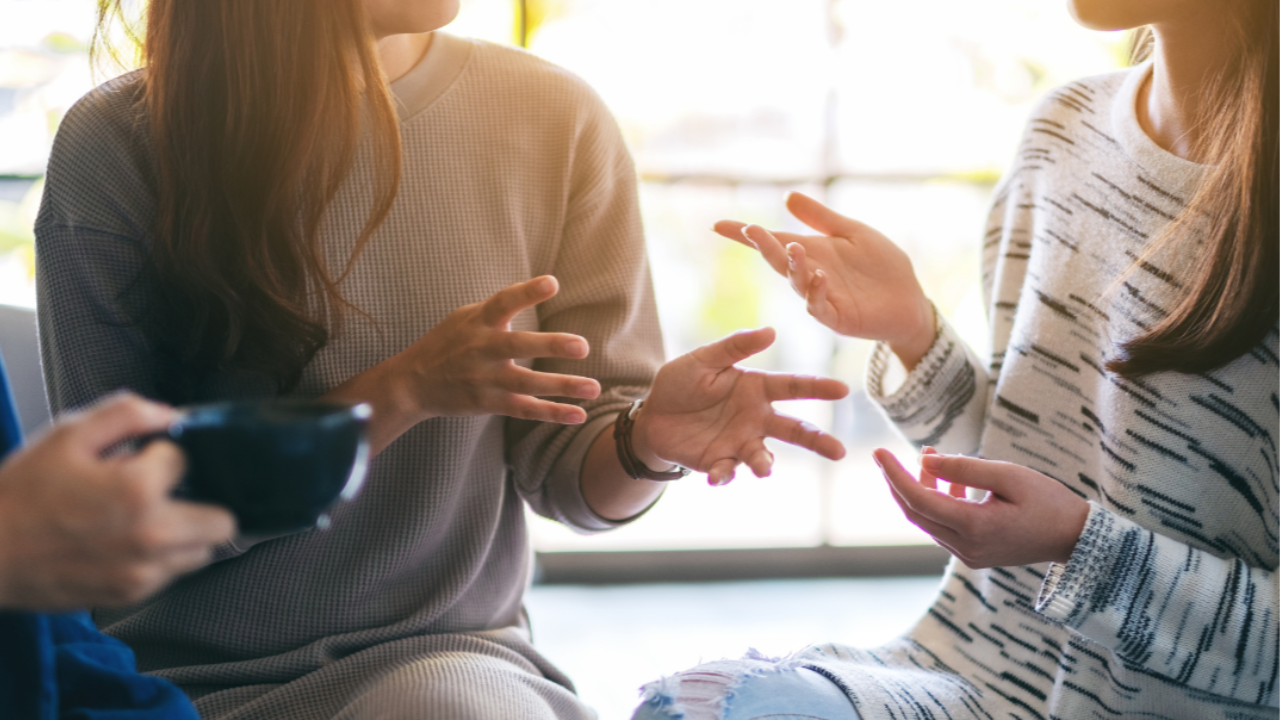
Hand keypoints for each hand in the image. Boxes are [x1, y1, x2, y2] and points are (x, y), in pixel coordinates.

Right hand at [0, 394, 235, 609]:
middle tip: (166, 494)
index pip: (185, 460)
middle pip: (221, 520)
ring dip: (186, 533)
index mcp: (138, 490)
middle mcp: (151, 535)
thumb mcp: (67, 436)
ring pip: (203, 552)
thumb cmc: (18, 496)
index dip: (162, 455)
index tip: (138, 460)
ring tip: (145, 520)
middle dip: (199, 501)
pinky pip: (172, 575)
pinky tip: (126, 543)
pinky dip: (161, 559)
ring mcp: (143, 571)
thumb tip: (169, 414)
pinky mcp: (130, 594)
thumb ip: (126, 414)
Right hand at [387, 276, 601, 423]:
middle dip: (549, 345)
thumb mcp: (465, 317)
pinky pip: (524, 409)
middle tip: (582, 346)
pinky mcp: (488, 403)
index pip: (503, 302)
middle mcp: (481, 349)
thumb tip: (536, 289)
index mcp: (478, 321)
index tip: (552, 283)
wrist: (413, 383)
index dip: (526, 292)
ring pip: (527, 383)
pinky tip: (578, 414)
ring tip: (594, 387)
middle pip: (517, 345)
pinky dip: (551, 413)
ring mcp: (484, 378)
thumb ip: (498, 308)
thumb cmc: (447, 343)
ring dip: (561, 386)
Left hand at [634, 327, 848, 484]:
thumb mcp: (704, 359)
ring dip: (765, 464)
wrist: (652, 416)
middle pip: (794, 430)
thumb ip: (735, 346)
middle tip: (839, 451)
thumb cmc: (682, 382)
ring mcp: (740, 442)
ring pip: (763, 456)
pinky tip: (716, 476)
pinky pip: (728, 471)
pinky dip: (724, 475)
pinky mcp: (720, 462)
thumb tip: (771, 331)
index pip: (794, 387)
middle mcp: (756, 418)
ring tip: (764, 470)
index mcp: (757, 388)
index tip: (843, 389)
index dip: (818, 387)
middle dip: (818, 440)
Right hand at [715, 192, 934, 368]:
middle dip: (763, 246)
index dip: (745, 236)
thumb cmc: (881, 266)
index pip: (773, 242)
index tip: (718, 225)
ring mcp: (821, 298)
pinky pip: (820, 307)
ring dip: (792, 266)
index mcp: (811, 253)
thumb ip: (821, 218)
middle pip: (778, 261)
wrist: (909, 299)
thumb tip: (787, 197)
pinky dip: (817, 292)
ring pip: (797, 283)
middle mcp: (810, 275)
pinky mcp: (838, 318)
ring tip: (794, 248)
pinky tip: (820, 276)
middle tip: (751, 230)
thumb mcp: (852, 233)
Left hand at [874, 448, 1089, 567]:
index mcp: (973, 527)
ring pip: (928, 519)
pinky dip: (938, 502)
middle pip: (915, 512)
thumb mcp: (1009, 475)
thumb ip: (965, 468)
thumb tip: (925, 460)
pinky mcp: (973, 554)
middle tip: (891, 454)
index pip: (918, 499)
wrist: (1076, 538)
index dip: (894, 474)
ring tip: (931, 457)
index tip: (878, 452)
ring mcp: (968, 554)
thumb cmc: (1049, 501)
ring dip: (922, 489)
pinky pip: (943, 527)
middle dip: (900, 482)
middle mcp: (965, 546)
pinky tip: (949, 481)